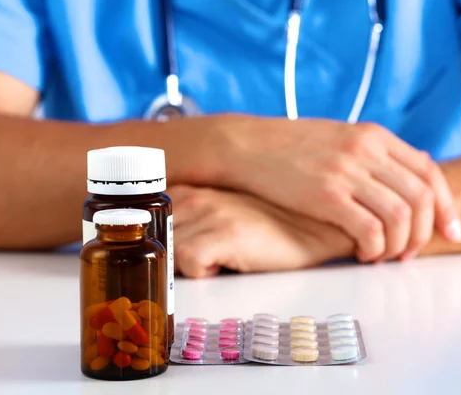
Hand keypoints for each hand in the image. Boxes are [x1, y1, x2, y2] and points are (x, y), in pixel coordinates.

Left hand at [167, 185, 352, 277]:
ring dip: (192, 263)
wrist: (315, 225)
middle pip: (155, 240)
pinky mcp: (226, 233)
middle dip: (173, 256)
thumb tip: (157, 243)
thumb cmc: (269, 224)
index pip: (145, 221)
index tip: (170, 250)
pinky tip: (229, 262)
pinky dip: (206, 270)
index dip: (157, 243)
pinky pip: (191, 263)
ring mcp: (210, 212)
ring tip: (220, 257)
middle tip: (203, 256)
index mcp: (190, 189)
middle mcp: (196, 195)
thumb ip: (188, 218)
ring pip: (170, 253)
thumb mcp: (221, 211)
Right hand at [220, 117, 460, 261]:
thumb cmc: (291, 147)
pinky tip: (362, 253)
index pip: (429, 173)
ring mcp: (345, 171)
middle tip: (409, 254)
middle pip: (421, 197)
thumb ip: (374, 154)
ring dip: (399, 245)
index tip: (451, 233)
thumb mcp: (340, 138)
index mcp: (374, 135)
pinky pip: (369, 229)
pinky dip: (375, 248)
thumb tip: (406, 177)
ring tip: (383, 256)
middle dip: (424, 234)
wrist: (245, 144)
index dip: (446, 208)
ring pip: (400, 216)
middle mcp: (366, 150)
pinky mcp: (324, 195)